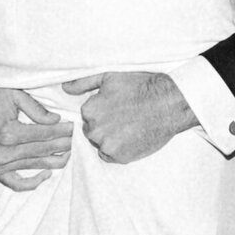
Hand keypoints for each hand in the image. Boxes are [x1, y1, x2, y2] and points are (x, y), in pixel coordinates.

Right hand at [0, 82, 72, 188]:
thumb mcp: (12, 93)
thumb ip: (35, 107)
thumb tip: (55, 120)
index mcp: (8, 132)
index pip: (45, 134)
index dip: (62, 131)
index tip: (74, 126)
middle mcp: (3, 152)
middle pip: (43, 150)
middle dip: (63, 144)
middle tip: (77, 139)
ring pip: (34, 166)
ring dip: (54, 160)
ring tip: (69, 153)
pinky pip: (16, 183)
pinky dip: (32, 182)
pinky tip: (47, 174)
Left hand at [61, 70, 196, 162]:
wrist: (169, 103)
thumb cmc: (141, 87)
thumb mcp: (109, 77)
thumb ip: (83, 82)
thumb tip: (65, 88)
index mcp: (89, 111)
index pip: (88, 117)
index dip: (103, 112)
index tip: (118, 108)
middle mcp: (94, 130)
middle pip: (92, 132)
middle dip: (105, 127)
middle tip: (125, 118)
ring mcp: (107, 145)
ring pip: (101, 144)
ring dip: (111, 139)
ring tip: (130, 128)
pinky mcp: (120, 157)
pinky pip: (111, 156)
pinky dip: (120, 150)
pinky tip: (132, 138)